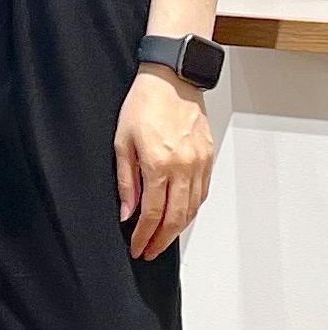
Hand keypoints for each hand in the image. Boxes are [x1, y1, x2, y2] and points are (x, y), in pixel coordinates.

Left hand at [113, 62, 215, 259]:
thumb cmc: (143, 103)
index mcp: (158, 164)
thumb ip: (126, 181)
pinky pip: (202, 192)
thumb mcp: (122, 141)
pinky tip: (182, 215)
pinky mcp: (208, 156)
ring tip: (163, 239)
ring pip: (192, 208)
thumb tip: (127, 212)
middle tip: (149, 251)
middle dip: (161, 240)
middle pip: (175, 218)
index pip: (152, 213)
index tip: (137, 247)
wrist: (171, 78)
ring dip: (178, 229)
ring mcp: (199, 163)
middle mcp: (183, 167)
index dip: (144, 235)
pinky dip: (192, 209)